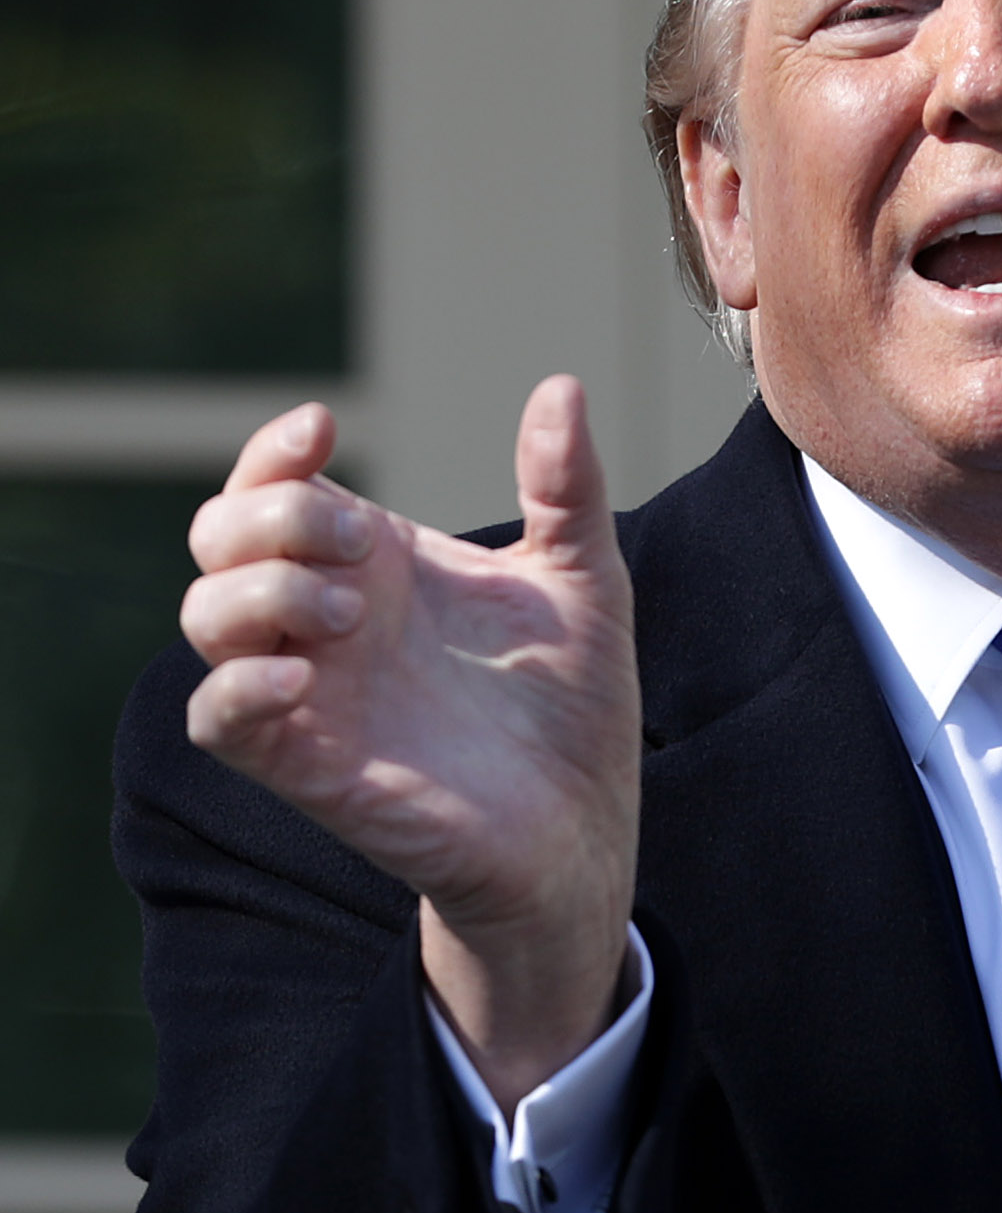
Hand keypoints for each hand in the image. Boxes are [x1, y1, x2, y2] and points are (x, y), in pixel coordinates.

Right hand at [181, 376, 640, 1114]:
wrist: (582, 825)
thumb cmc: (570, 702)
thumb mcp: (585, 577)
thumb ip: (568, 487)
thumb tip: (561, 387)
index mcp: (376, 564)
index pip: (276, 486)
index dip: (273, 449)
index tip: (321, 426)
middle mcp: (328, 619)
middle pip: (221, 537)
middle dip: (269, 513)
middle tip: (356, 541)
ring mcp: (311, 691)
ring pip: (204, 617)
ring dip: (258, 591)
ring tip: (353, 611)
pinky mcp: (307, 765)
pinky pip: (217, 719)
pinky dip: (236, 687)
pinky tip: (300, 674)